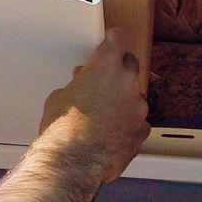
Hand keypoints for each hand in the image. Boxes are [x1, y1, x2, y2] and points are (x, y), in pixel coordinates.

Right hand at [36, 33, 148, 185]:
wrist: (72, 162)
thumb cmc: (63, 131)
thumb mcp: (59, 99)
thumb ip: (77, 86)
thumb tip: (79, 89)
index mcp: (106, 67)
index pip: (117, 39)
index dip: (113, 38)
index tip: (112, 39)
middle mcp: (127, 83)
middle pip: (131, 65)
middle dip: (118, 70)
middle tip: (104, 80)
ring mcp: (138, 108)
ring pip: (134, 96)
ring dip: (123, 100)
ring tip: (104, 114)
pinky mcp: (142, 131)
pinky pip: (138, 122)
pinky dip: (128, 124)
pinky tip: (112, 133)